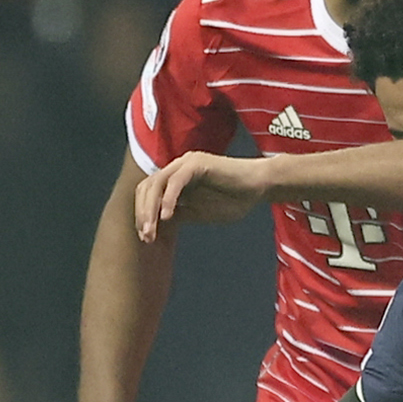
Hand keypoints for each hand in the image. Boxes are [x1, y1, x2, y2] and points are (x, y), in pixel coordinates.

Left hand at [136, 150, 272, 238]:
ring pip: (156, 184)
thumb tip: (159, 226)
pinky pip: (176, 182)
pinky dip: (168, 199)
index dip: (143, 214)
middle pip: (146, 188)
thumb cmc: (235, 199)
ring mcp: (186, 163)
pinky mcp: (197, 164)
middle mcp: (177, 168)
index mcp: (175, 178)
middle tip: (147, 237)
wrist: (260, 186)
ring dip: (150, 209)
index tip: (147, 237)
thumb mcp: (200, 212)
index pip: (148, 194)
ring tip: (152, 230)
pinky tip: (167, 216)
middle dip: (142, 213)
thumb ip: (181, 214)